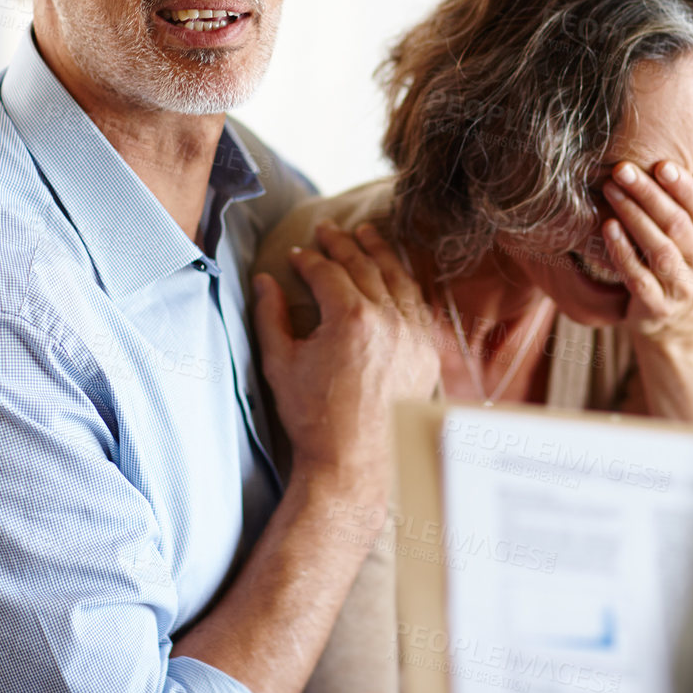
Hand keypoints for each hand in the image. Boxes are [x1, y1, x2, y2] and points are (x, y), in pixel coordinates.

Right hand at [252, 221, 440, 496]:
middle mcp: (388, 319)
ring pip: (397, 278)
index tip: (295, 254)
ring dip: (379, 252)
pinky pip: (417, 304)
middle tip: (326, 229)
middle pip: (364, 266)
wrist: (353, 462)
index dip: (308, 260)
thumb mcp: (280, 364)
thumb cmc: (312, 417)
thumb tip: (265, 279)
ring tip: (366, 234)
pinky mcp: (427, 351)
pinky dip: (403, 282)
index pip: (328, 272)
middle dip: (342, 244)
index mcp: (351, 318)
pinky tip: (394, 273)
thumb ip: (270, 316)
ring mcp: (414, 334)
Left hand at [601, 152, 692, 334]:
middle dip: (649, 194)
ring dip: (633, 216)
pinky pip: (637, 275)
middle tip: (623, 169)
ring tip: (611, 190)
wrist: (682, 317)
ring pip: (657, 248)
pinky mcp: (656, 304)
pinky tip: (608, 227)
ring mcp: (680, 286)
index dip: (685, 188)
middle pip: (677, 225)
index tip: (662, 164)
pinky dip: (622, 251)